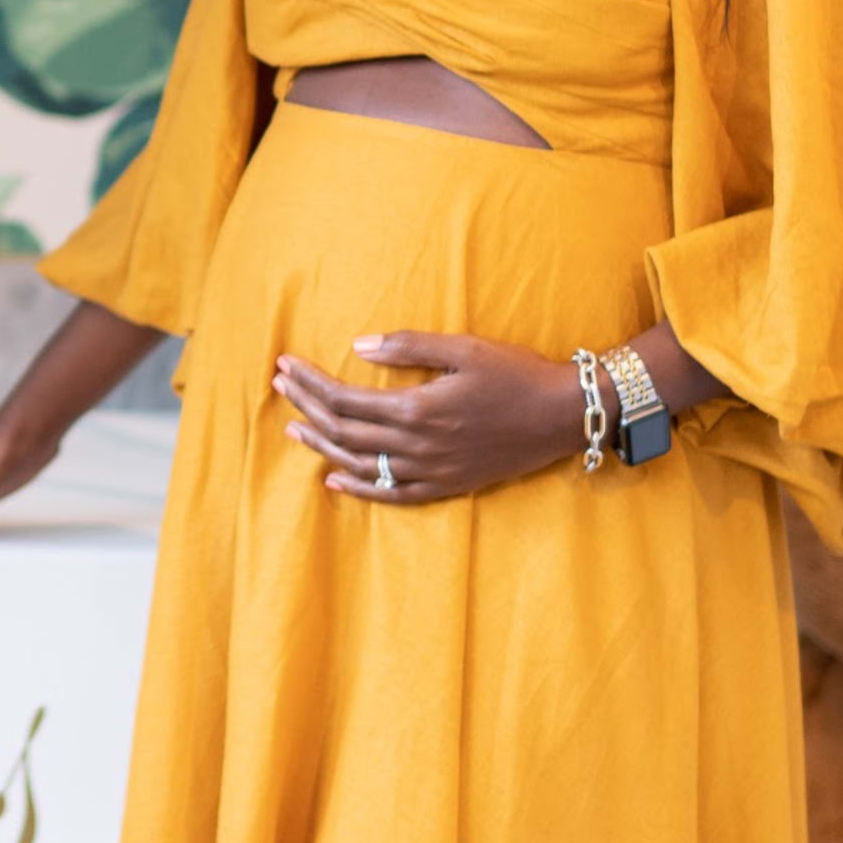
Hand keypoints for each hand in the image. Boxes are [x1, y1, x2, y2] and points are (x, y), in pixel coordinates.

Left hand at [274, 331, 587, 504]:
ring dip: (322, 447)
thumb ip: (409, 347)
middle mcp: (417, 447)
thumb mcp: (464, 347)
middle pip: (344, 431)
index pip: (345, 399)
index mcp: (417, 409)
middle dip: (307, 407)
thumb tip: (359, 346)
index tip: (286, 365)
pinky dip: (359, 490)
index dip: (310, 383)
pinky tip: (333, 481)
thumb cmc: (515, 374)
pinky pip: (392, 495)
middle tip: (280, 387)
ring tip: (294, 428)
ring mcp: (431, 472)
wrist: (562, 415)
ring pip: (360, 465)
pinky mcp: (446, 486)